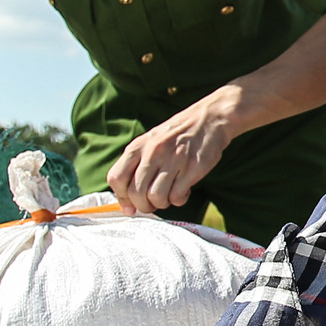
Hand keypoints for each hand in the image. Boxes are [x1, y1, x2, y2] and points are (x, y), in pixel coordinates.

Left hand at [107, 93, 239, 214]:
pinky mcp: (192, 168)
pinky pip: (177, 197)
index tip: (131, 205)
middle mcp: (153, 152)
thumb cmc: (176, 136)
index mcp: (138, 146)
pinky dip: (179, 200)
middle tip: (153, 203)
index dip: (121, 197)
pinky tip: (184, 190)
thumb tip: (128, 206)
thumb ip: (136, 169)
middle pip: (136, 193)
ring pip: (156, 197)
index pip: (116, 178)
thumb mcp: (150, 144)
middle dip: (144, 206)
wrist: (209, 119)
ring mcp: (173, 159)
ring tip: (169, 195)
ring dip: (162, 204)